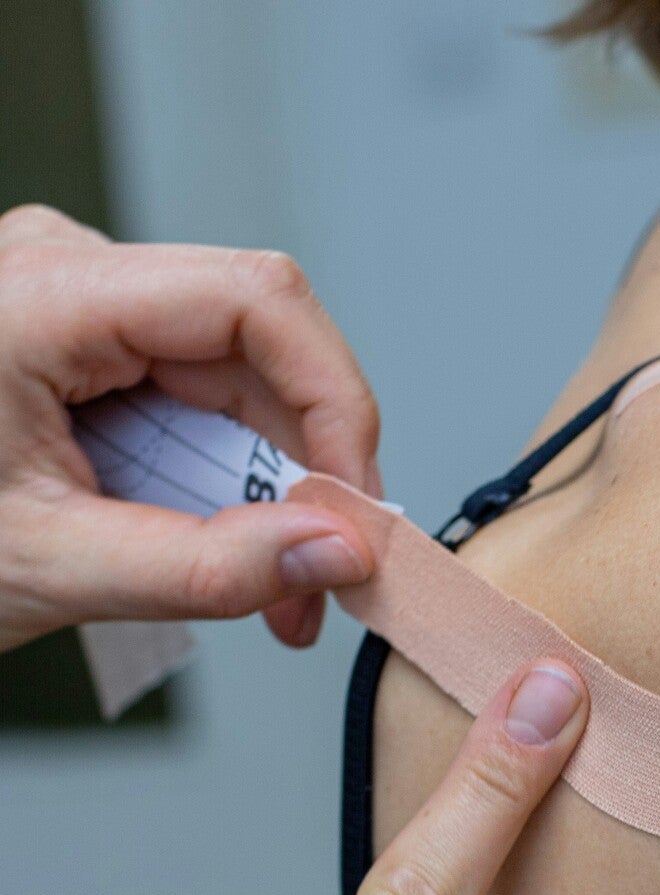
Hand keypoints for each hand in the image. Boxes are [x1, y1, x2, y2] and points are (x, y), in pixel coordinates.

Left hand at [0, 203, 381, 651]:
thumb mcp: (44, 566)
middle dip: (306, 465)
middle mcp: (60, 272)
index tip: (352, 504)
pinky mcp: (78, 343)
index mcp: (37, 292)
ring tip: (276, 587)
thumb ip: (205, 566)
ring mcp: (69, 302)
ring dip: (271, 483)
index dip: (333, 399)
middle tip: (326, 574)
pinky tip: (228, 544)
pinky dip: (223, 475)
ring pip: (236, 375)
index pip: (253, 300)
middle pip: (256, 343)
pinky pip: (193, 394)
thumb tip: (336, 550)